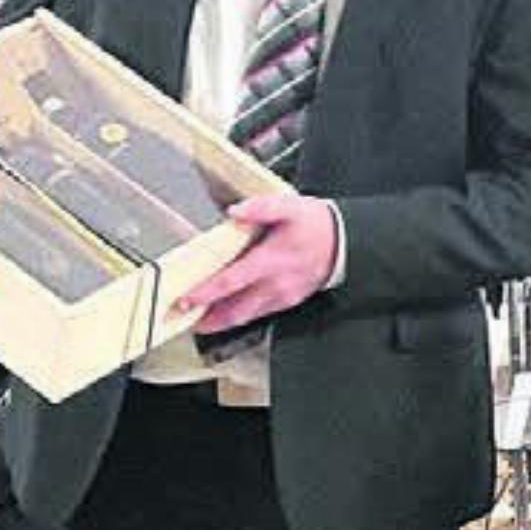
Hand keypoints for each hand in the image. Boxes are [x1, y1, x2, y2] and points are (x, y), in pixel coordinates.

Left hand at [178, 194, 340, 333]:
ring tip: (202, 322)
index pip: (231, 282)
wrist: (345, 243)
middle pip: (235, 309)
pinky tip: (230, 313)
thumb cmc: (316, 225)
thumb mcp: (289, 207)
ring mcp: (282, 296)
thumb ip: (261, 208)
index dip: (206, 293)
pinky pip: (260, 313)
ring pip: (246, 316)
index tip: (187, 299)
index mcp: (270, 261)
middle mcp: (274, 284)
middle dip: (208, 318)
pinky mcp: (288, 301)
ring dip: (222, 321)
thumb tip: (235, 212)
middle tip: (185, 320)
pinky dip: (241, 316)